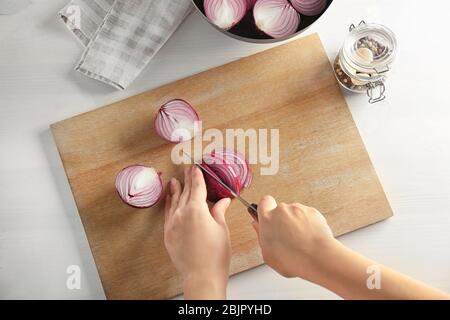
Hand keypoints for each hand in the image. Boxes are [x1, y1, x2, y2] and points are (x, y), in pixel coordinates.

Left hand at [164, 166, 231, 298]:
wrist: (202, 275)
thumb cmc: (216, 254)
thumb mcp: (221, 229)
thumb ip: (218, 211)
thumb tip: (223, 201)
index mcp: (197, 210)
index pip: (197, 188)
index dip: (197, 177)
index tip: (196, 168)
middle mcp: (182, 213)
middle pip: (185, 192)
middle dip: (187, 180)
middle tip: (187, 170)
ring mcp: (173, 223)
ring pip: (174, 201)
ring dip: (175, 190)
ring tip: (175, 180)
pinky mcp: (168, 233)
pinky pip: (167, 214)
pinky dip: (168, 204)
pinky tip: (169, 199)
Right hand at [252, 196, 335, 280]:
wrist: (317, 257)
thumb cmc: (293, 259)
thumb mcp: (268, 255)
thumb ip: (261, 236)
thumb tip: (258, 226)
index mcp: (267, 219)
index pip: (264, 202)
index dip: (266, 208)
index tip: (268, 216)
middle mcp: (282, 210)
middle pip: (280, 210)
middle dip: (283, 220)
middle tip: (287, 236)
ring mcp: (298, 209)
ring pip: (295, 213)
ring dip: (297, 223)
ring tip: (301, 240)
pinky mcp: (312, 211)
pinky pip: (308, 216)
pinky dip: (309, 224)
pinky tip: (310, 238)